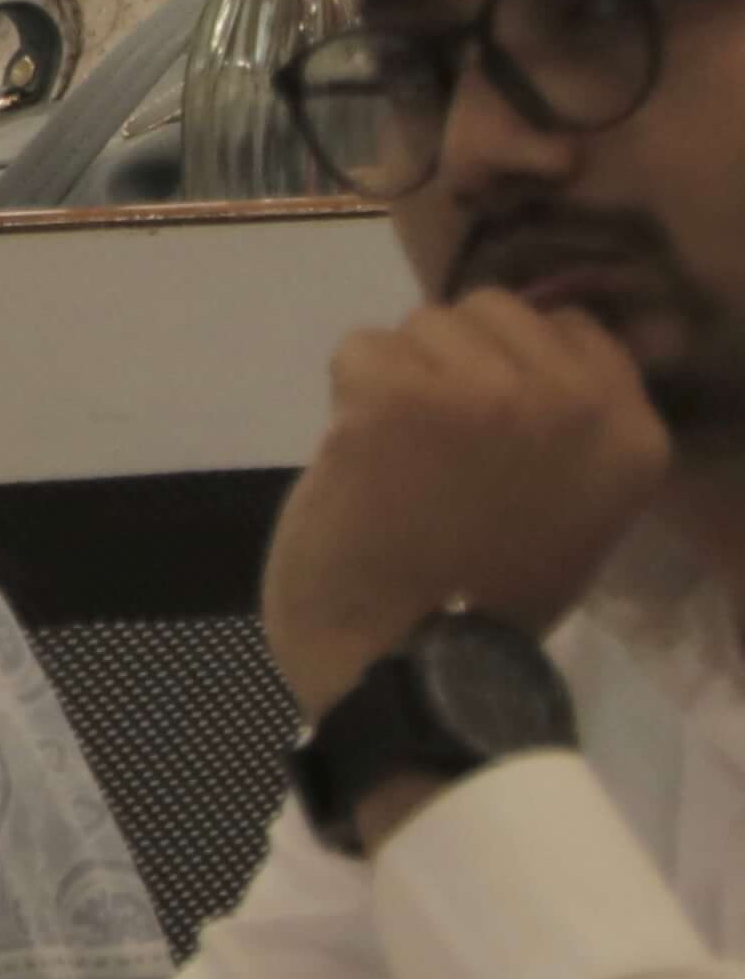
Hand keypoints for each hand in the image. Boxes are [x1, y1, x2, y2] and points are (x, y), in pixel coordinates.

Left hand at [261, 291, 673, 720]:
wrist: (410, 667)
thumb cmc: (483, 597)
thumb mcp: (569, 502)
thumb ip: (564, 424)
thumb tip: (530, 337)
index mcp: (631, 431)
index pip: (571, 328)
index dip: (511, 362)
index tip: (485, 421)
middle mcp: (573, 400)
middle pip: (490, 311)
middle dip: (451, 364)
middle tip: (437, 450)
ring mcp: (486, 393)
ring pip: (420, 325)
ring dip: (396, 381)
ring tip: (404, 463)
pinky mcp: (398, 398)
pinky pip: (359, 348)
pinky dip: (346, 399)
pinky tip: (364, 463)